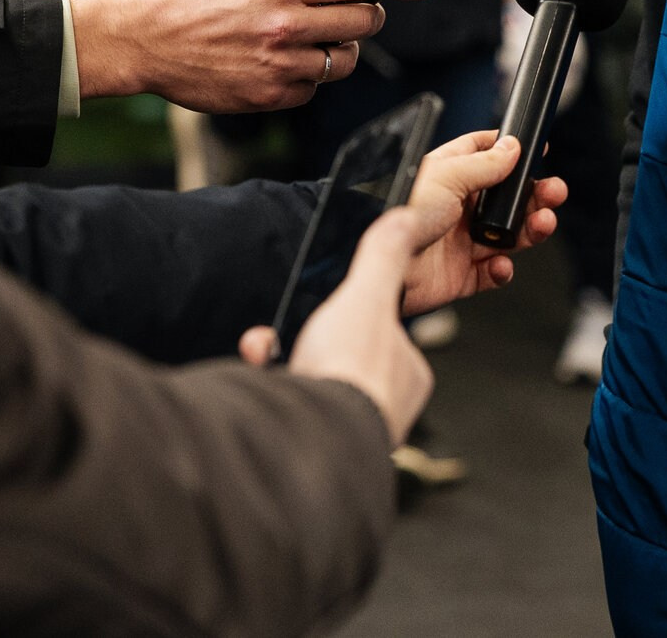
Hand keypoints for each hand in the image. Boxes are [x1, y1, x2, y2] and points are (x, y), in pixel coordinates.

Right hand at [71, 0, 430, 111]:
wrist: (145, 40)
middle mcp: (289, 24)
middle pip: (363, 22)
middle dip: (365, 15)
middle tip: (354, 12)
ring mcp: (281, 64)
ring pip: (343, 60)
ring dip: (337, 48)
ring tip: (309, 38)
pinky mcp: (271, 96)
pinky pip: (313, 87)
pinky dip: (307, 76)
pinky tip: (279, 62)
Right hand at [239, 207, 433, 444]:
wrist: (314, 438)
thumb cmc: (350, 373)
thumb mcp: (366, 297)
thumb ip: (383, 257)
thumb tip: (406, 219)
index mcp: (407, 374)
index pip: (380, 333)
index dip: (347, 313)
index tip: (322, 305)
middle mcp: (382, 408)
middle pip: (337, 359)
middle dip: (302, 340)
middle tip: (283, 333)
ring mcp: (347, 432)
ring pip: (310, 386)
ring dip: (280, 364)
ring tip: (264, 351)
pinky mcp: (312, 448)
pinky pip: (287, 412)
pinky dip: (266, 391)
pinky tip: (258, 378)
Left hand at [398, 131, 569, 315]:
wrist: (387, 267)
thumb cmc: (403, 213)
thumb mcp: (448, 177)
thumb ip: (485, 164)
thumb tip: (512, 147)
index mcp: (449, 174)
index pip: (483, 154)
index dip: (511, 151)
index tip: (537, 151)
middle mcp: (456, 206)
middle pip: (506, 197)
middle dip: (534, 195)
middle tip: (554, 192)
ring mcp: (460, 241)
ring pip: (507, 234)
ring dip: (529, 229)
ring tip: (542, 224)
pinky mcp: (460, 275)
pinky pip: (492, 272)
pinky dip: (502, 269)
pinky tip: (500, 264)